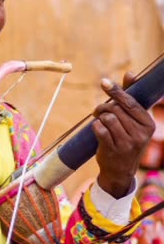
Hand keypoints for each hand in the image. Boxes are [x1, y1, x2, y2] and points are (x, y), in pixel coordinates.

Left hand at [92, 72, 154, 197]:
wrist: (120, 170)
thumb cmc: (126, 139)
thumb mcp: (133, 121)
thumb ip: (130, 98)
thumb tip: (130, 73)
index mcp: (148, 124)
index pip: (131, 103)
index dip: (117, 91)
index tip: (104, 82)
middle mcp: (141, 134)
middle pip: (116, 109)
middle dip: (103, 107)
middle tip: (98, 110)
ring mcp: (127, 143)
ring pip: (107, 118)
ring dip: (99, 117)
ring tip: (99, 120)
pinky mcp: (113, 149)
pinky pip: (100, 129)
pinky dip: (95, 126)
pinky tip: (97, 129)